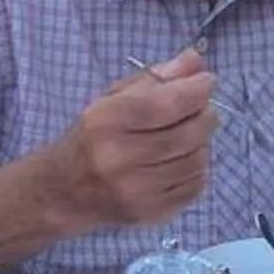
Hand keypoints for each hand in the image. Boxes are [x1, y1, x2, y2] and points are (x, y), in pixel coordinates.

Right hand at [58, 49, 217, 228]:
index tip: (207, 81)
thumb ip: (156, 78)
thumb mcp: (114, 98)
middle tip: (203, 108)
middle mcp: (119, 158)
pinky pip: (196, 186)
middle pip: (188, 134)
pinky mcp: (151, 212)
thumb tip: (196, 61)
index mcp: (106, 121)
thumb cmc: (93, 136)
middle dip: (206, 115)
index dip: (196, 90)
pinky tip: (181, 161)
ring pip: (197, 160)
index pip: (165, 104)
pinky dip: (197, 169)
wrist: (65, 191)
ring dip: (202, 143)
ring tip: (188, 135)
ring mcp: (136, 190)